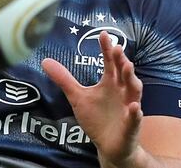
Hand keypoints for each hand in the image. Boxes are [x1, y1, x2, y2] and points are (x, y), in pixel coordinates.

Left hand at [42, 31, 144, 166]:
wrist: (109, 145)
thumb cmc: (97, 118)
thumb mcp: (77, 97)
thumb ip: (64, 79)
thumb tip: (45, 61)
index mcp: (110, 82)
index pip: (110, 62)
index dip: (107, 49)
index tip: (103, 34)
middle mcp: (122, 91)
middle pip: (123, 73)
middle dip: (121, 60)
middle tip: (117, 48)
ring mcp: (129, 107)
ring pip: (134, 91)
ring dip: (132, 79)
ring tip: (127, 68)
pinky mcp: (131, 125)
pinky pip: (135, 118)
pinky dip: (135, 113)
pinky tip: (134, 107)